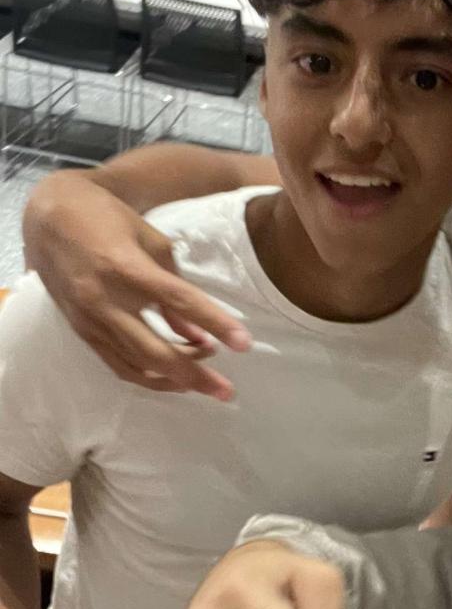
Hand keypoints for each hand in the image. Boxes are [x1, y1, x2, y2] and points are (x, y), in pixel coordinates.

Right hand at [23, 172, 251, 400]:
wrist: (48, 218)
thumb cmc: (107, 220)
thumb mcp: (151, 242)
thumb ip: (175, 288)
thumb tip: (197, 333)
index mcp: (127, 267)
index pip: (179, 301)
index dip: (215, 323)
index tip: (244, 343)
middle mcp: (105, 299)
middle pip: (156, 350)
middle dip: (195, 375)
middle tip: (227, 390)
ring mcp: (89, 320)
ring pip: (137, 366)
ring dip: (175, 378)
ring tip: (206, 375)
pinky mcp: (81, 332)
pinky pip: (118, 365)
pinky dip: (149, 376)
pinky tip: (173, 376)